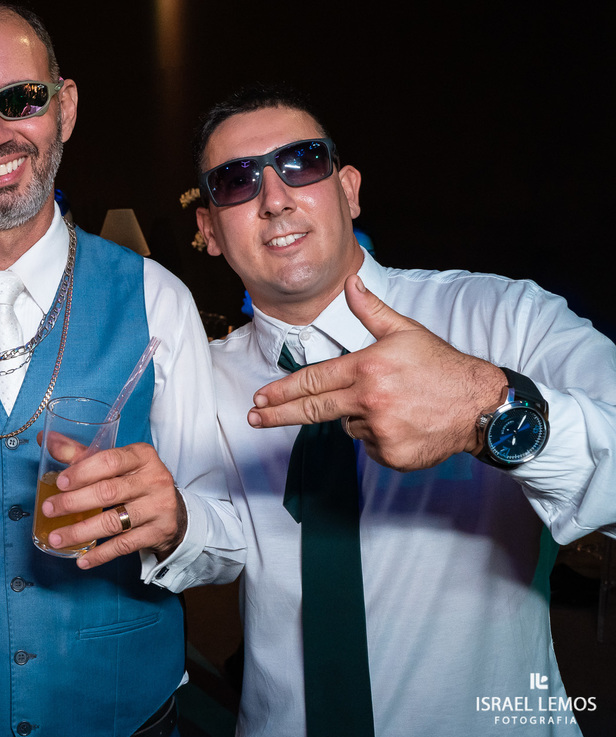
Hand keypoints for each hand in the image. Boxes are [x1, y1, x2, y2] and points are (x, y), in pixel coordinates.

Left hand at [39, 435, 185, 569]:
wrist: (173, 509)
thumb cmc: (135, 481)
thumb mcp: (116, 463)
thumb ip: (82, 454)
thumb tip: (47, 440)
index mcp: (142, 456)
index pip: (110, 460)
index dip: (82, 472)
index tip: (59, 483)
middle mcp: (154, 479)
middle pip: (108, 492)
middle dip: (73, 502)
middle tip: (49, 510)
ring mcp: (158, 507)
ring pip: (113, 522)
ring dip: (80, 531)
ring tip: (56, 538)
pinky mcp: (158, 532)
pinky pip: (124, 545)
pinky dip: (101, 554)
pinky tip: (82, 559)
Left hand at [247, 275, 506, 470]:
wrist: (481, 405)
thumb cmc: (442, 366)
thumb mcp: (405, 332)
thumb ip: (370, 311)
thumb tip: (351, 282)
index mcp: (367, 368)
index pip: (313, 380)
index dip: (282, 391)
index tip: (260, 398)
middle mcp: (369, 400)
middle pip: (312, 410)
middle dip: (279, 414)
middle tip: (254, 417)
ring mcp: (380, 429)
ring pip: (348, 425)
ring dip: (358, 417)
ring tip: (393, 405)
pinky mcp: (391, 453)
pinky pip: (369, 445)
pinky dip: (379, 436)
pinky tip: (403, 422)